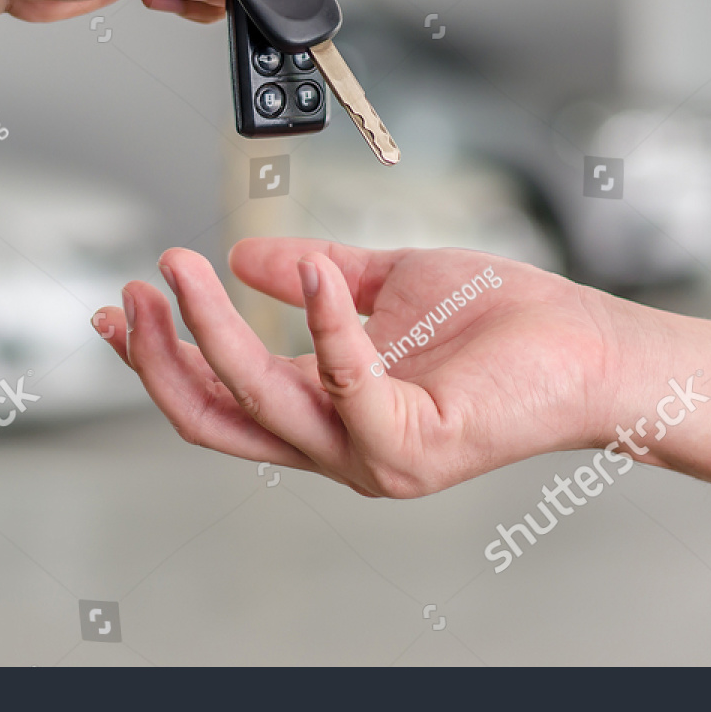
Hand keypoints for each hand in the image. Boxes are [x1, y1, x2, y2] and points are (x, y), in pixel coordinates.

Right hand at [91, 238, 637, 496]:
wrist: (587, 346)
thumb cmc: (501, 323)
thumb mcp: (385, 283)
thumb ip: (316, 273)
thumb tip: (249, 255)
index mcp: (325, 413)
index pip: (220, 398)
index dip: (162, 356)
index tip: (123, 306)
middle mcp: (338, 446)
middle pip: (215, 416)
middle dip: (160, 356)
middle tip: (137, 288)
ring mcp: (371, 456)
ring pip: (260, 400)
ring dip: (212, 330)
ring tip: (186, 267)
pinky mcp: (412, 444)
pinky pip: (345, 383)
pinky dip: (322, 322)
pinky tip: (312, 270)